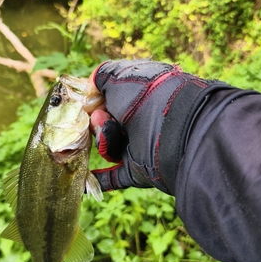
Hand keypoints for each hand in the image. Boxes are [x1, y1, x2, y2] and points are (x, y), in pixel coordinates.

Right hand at [88, 59, 230, 194]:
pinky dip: (99, 179)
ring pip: (108, 146)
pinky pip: (114, 177)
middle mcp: (143, 118)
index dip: (97, 98)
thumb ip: (102, 77)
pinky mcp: (140, 170)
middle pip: (107, 121)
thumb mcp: (121, 77)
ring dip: (104, 141)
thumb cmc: (149, 99)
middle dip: (98, 119)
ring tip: (111, 136)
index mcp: (143, 93)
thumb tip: (90, 90)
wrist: (178, 134)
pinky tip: (82, 184)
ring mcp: (141, 145)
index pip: (112, 94)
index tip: (87, 101)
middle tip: (102, 117)